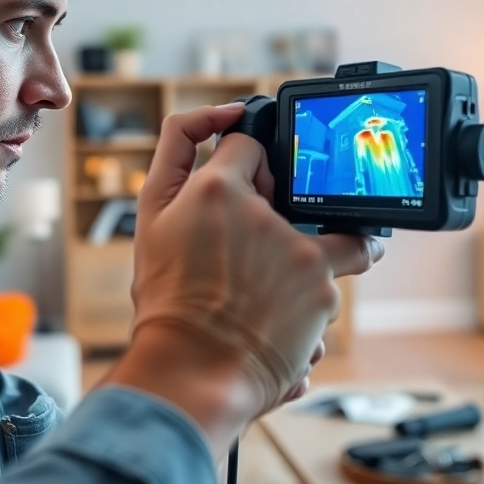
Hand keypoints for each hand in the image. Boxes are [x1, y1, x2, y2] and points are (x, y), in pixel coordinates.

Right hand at [129, 104, 382, 416]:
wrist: (193, 371)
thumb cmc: (168, 300)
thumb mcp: (150, 213)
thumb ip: (178, 145)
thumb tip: (224, 112)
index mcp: (218, 189)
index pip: (248, 146)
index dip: (242, 171)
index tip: (240, 197)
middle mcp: (267, 216)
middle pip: (286, 190)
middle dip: (275, 213)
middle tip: (246, 254)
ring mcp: (303, 255)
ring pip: (321, 233)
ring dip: (303, 255)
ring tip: (271, 287)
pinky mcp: (325, 291)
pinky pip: (333, 276)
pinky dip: (312, 293)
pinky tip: (281, 312)